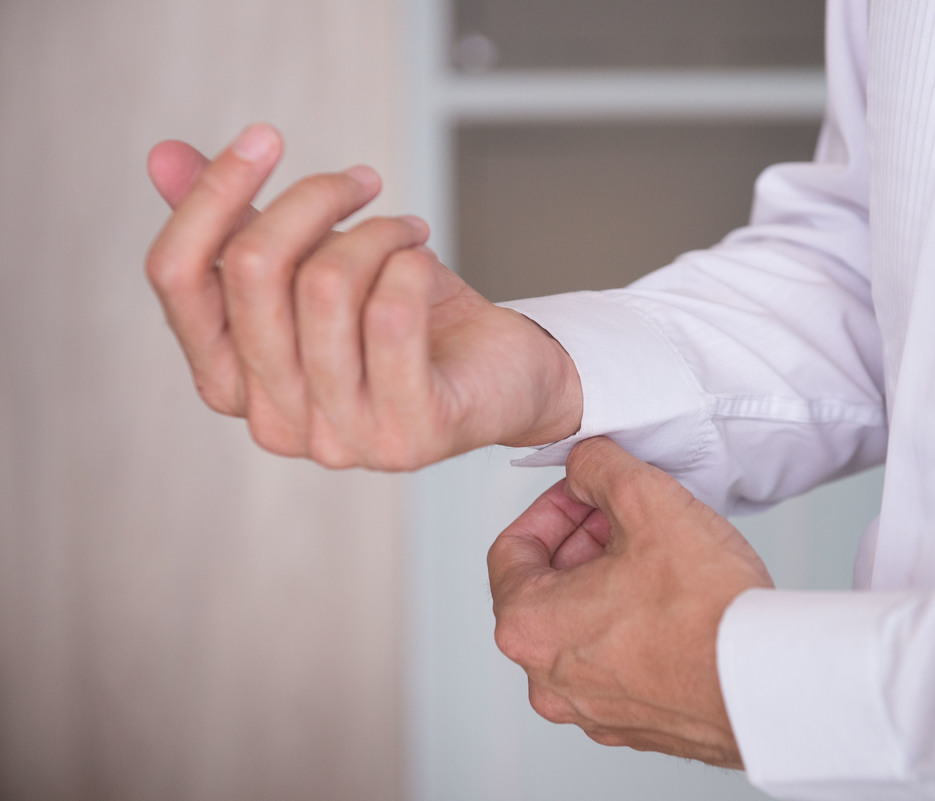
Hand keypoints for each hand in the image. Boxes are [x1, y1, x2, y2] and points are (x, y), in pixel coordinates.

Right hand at [145, 124, 582, 468]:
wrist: (502, 379)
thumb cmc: (403, 326)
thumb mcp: (314, 269)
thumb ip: (239, 228)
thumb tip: (164, 157)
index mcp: (229, 384)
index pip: (177, 276)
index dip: (211, 193)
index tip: (265, 137)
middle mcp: (272, 423)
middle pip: (253, 270)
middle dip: (312, 198)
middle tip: (363, 181)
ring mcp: (340, 439)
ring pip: (325, 286)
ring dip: (377, 232)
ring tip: (408, 229)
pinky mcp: (408, 437)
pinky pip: (391, 317)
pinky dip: (410, 264)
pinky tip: (425, 260)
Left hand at [487, 437, 773, 767]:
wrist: (765, 683)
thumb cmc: (707, 609)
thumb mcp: (646, 500)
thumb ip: (599, 468)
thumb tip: (585, 466)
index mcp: (529, 626)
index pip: (511, 550)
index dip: (553, 508)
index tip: (586, 495)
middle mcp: (546, 678)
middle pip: (544, 589)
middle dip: (584, 543)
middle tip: (628, 519)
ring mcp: (588, 709)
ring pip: (579, 628)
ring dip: (607, 584)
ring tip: (658, 557)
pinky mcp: (630, 724)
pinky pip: (613, 663)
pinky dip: (630, 629)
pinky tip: (675, 605)